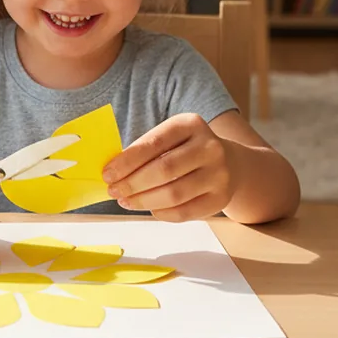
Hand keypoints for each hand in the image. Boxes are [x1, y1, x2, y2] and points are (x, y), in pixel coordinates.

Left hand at [102, 113, 237, 221]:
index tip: (108, 174)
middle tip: (114, 191)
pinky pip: (185, 212)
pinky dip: (162, 213)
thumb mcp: (170, 138)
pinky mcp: (221, 198)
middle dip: (133, 183)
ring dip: (144, 201)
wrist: (230, 164)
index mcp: (190, 124)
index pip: (154, 143)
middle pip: (164, 170)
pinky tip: (149, 208)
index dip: (127, 161)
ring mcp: (219, 174)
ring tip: (126, 201)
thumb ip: (145, 150)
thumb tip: (113, 173)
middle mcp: (209, 147)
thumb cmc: (186, 151)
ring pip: (174, 194)